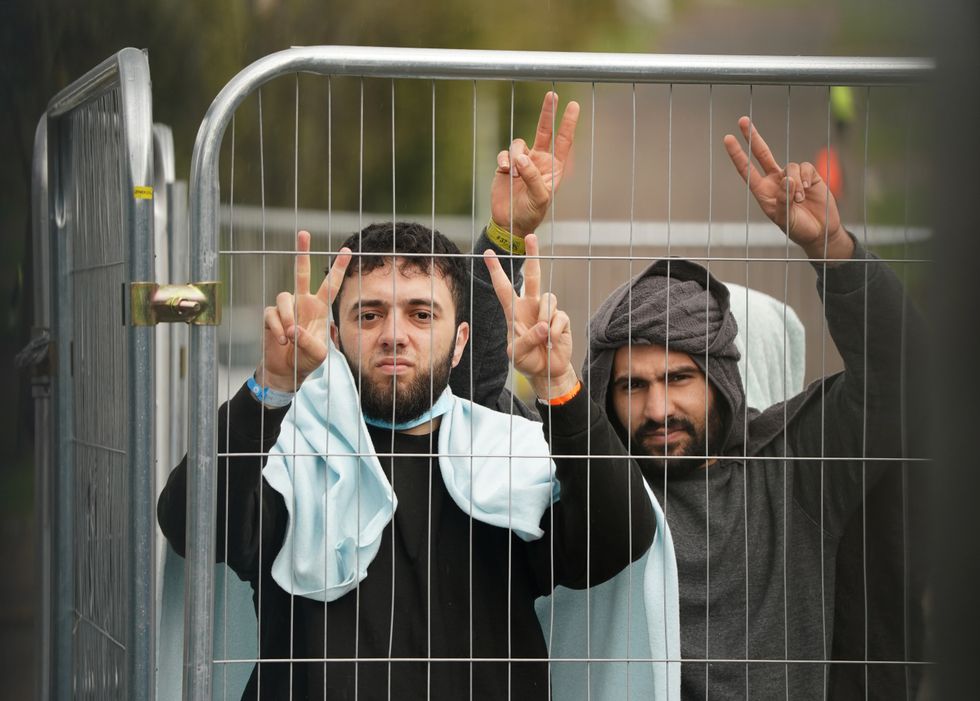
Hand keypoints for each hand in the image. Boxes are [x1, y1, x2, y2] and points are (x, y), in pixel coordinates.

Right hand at [257, 231, 350, 391]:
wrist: (286, 370)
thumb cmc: (306, 360)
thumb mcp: (317, 354)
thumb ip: (309, 342)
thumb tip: (294, 329)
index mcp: (319, 308)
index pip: (331, 285)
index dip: (339, 268)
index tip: (347, 250)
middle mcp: (302, 303)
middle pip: (301, 272)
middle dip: (302, 253)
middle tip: (304, 233)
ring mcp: (286, 308)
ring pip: (284, 297)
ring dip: (288, 317)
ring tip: (291, 336)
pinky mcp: (270, 316)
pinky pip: (272, 314)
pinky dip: (277, 328)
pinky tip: (281, 340)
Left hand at [484, 234, 576, 399]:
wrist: (547, 371)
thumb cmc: (527, 360)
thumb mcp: (517, 354)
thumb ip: (527, 339)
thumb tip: (544, 325)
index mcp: (514, 311)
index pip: (503, 287)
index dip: (496, 271)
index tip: (488, 253)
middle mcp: (530, 306)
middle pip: (532, 275)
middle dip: (532, 255)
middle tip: (531, 236)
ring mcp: (547, 311)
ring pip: (548, 299)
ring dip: (544, 318)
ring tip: (543, 338)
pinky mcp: (561, 319)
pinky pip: (559, 318)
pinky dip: (554, 332)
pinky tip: (552, 341)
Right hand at [490, 91, 579, 238]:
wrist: (510, 222)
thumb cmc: (531, 212)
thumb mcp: (539, 198)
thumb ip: (533, 176)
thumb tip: (522, 157)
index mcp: (554, 167)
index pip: (564, 141)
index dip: (568, 123)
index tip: (573, 106)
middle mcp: (539, 160)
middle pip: (544, 131)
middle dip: (548, 113)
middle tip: (552, 95)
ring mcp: (523, 161)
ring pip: (519, 144)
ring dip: (516, 155)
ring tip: (514, 174)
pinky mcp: (506, 166)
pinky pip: (505, 154)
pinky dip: (504, 160)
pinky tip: (505, 171)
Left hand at [724, 117, 853, 259]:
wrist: (820, 232)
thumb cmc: (797, 228)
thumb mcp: (785, 219)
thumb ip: (784, 201)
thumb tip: (787, 180)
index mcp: (764, 192)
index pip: (747, 170)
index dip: (737, 155)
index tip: (728, 139)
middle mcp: (775, 181)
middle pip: (762, 154)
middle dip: (752, 137)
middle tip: (743, 120)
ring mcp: (792, 177)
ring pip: (790, 166)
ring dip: (795, 183)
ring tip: (799, 200)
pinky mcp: (809, 175)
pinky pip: (805, 168)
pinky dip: (806, 179)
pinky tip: (808, 191)